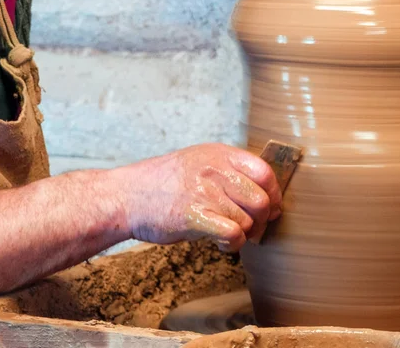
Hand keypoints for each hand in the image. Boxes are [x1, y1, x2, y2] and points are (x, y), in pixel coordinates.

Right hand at [113, 143, 281, 251]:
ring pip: (248, 221)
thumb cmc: (162, 182)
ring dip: (244, 234)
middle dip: (262, 220)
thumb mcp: (198, 161)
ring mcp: (204, 192)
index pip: (264, 172)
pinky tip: (221, 243)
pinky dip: (233, 244)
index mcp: (219, 154)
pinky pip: (233, 234)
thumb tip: (265, 195)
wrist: (125, 195)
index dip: (274, 194)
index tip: (273, 208)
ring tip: (229, 234)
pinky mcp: (194, 216)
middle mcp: (215, 170)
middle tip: (253, 228)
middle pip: (261, 200)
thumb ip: (229, 172)